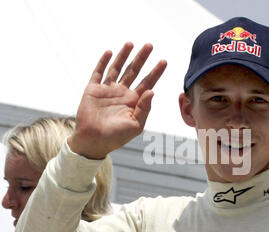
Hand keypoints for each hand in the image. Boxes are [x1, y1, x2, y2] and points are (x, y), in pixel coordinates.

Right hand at [68, 42, 166, 158]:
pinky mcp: (93, 90)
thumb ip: (145, 109)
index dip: (156, 72)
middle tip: (150, 45)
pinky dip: (103, 62)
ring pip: (118, 68)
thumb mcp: (136, 125)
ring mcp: (108, 90)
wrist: (93, 141)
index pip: (148, 83)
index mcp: (134, 102)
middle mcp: (122, 93)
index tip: (164, 61)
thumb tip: (152, 91)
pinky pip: (99, 73)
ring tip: (131, 43)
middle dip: (142, 58)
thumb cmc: (116, 137)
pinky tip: (109, 52)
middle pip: (134, 71)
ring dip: (124, 56)